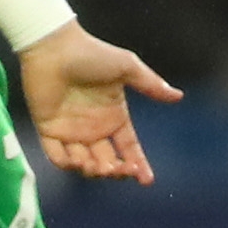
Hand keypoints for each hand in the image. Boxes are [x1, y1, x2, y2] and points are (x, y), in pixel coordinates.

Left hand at [16, 25, 181, 181]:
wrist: (55, 46)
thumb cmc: (92, 54)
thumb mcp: (127, 67)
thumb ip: (151, 84)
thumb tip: (178, 96)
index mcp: (114, 116)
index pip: (129, 148)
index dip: (139, 165)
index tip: (147, 181)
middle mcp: (94, 128)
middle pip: (109, 162)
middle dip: (116, 172)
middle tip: (120, 169)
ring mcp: (71, 131)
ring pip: (84, 164)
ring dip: (93, 171)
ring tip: (99, 166)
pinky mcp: (49, 130)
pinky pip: (57, 156)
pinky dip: (67, 164)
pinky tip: (78, 161)